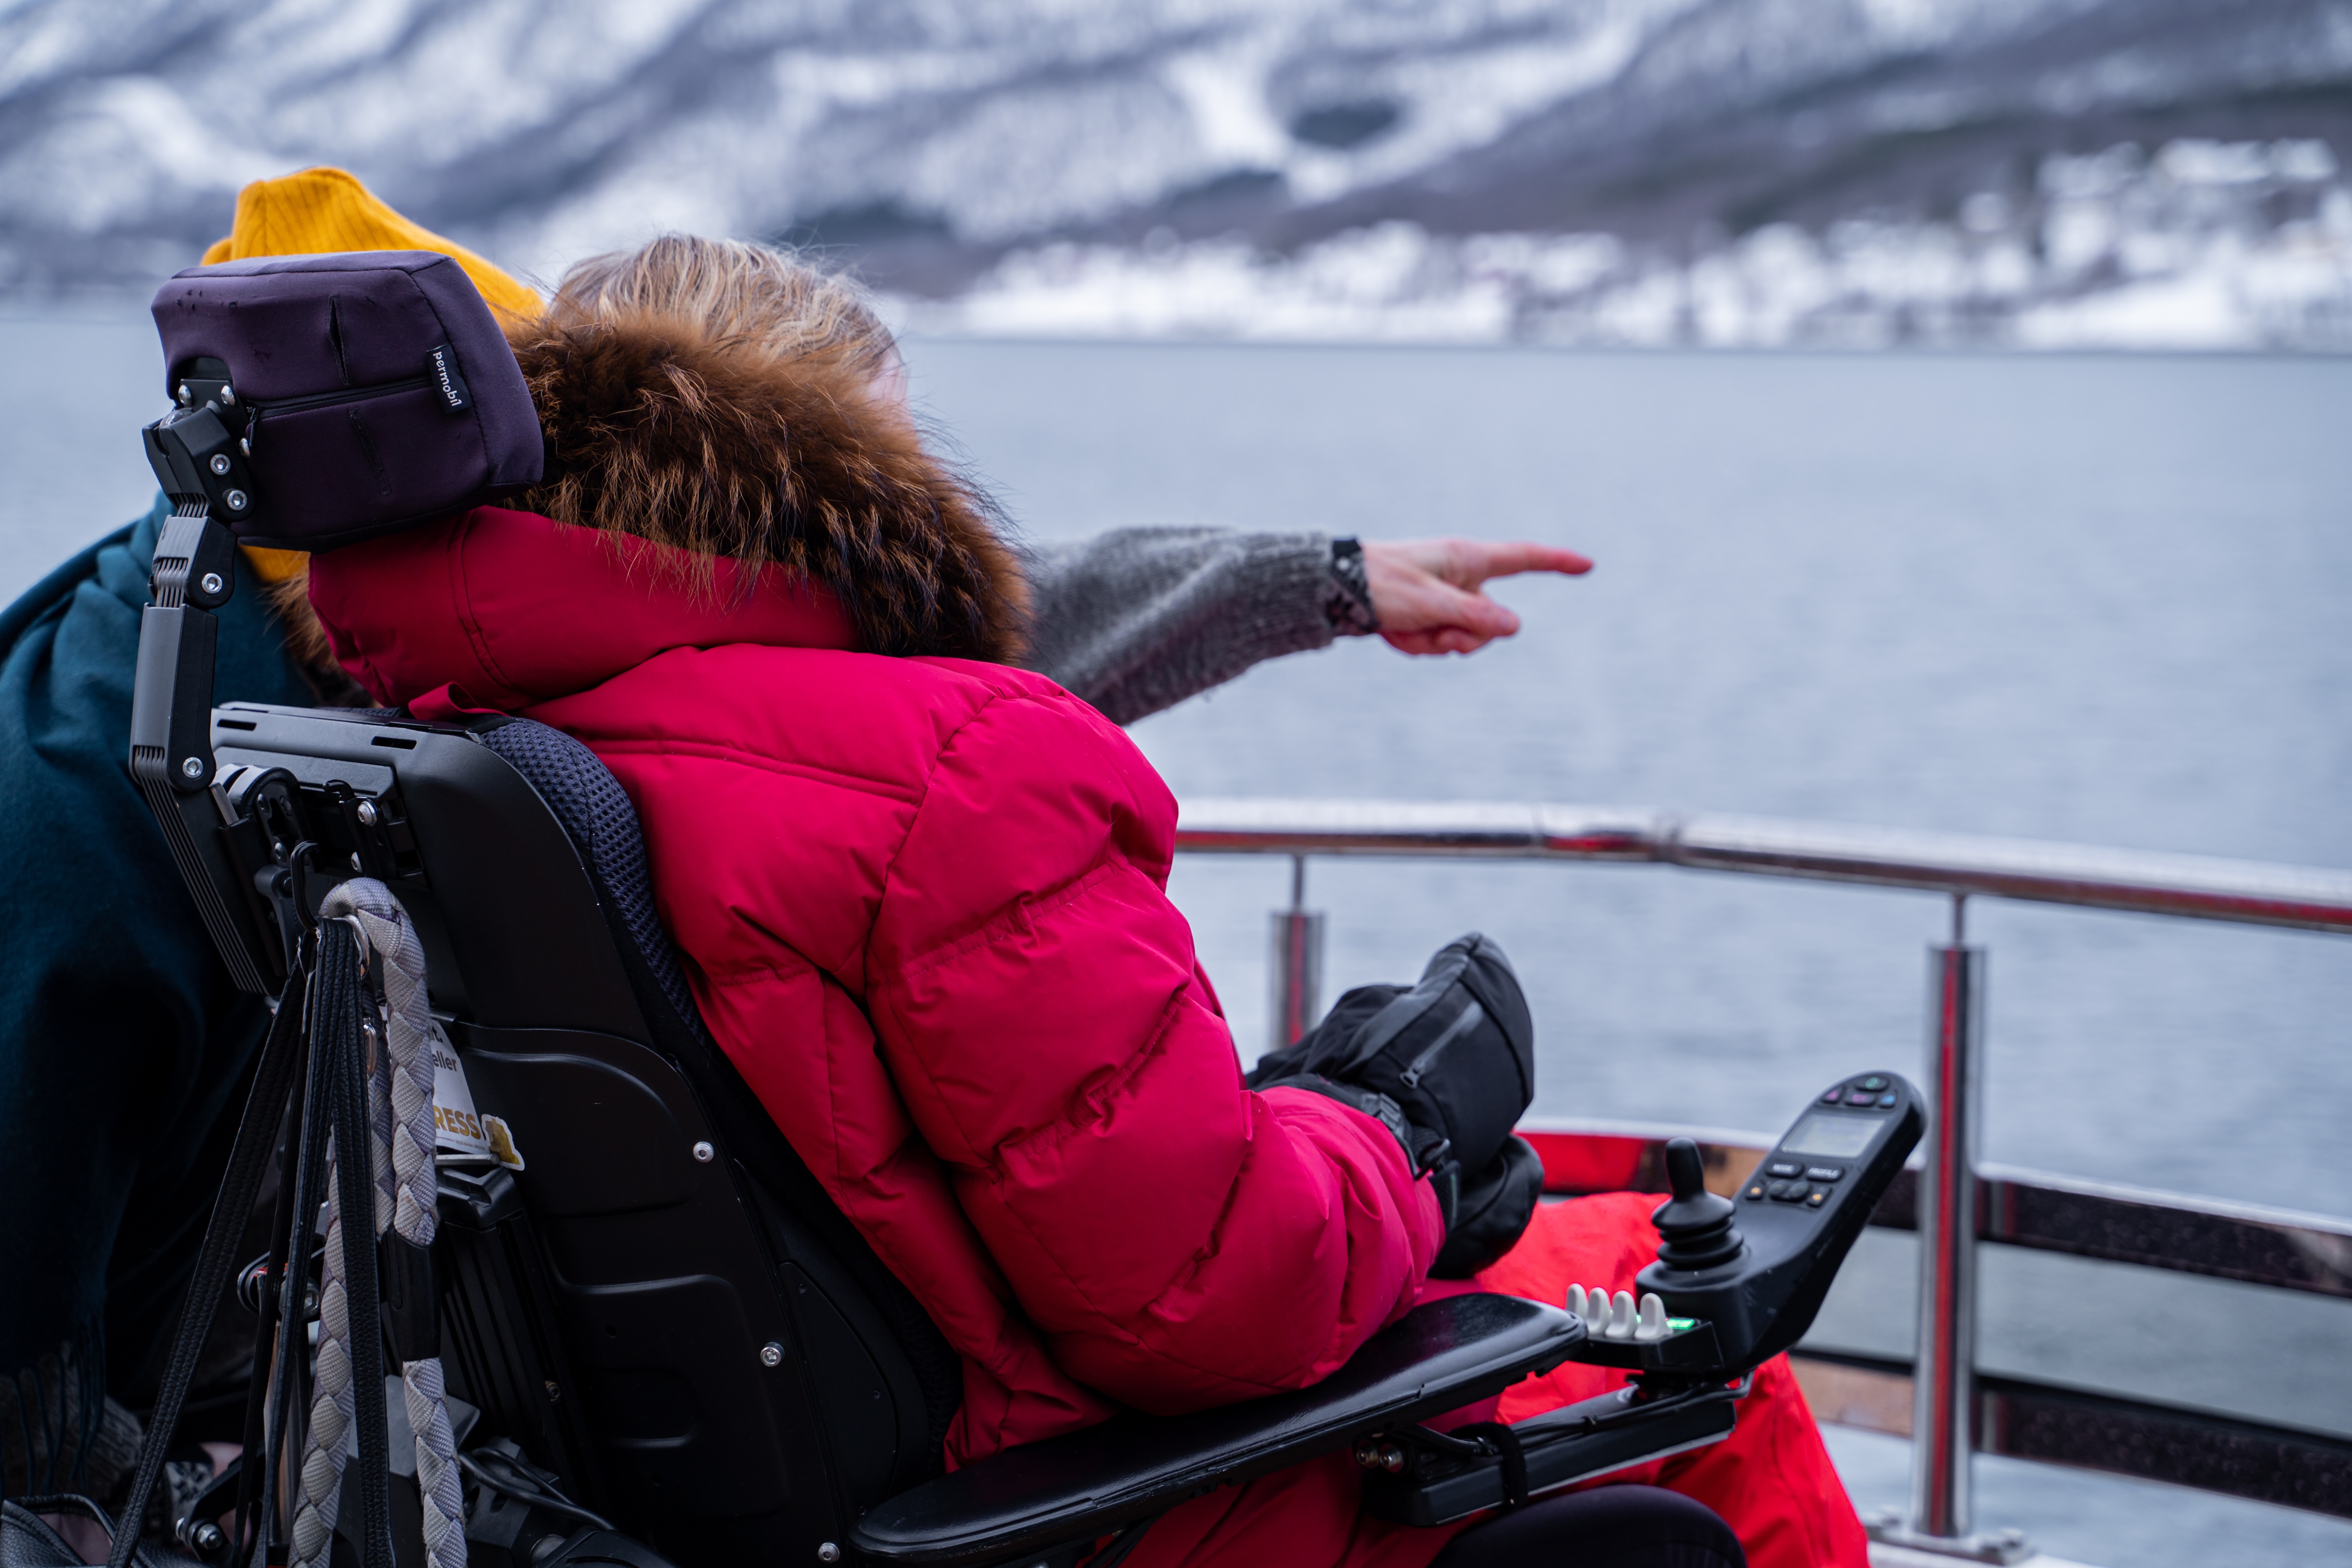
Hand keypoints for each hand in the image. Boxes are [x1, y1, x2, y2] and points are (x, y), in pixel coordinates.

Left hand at [1362, 539, 1592, 654]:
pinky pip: (1437, 643)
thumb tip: (1513, 625)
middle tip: (1431, 632)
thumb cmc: (1379, 584)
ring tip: (1404, 628)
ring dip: (1435, 644)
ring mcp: (1444, 598)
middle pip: (1492, 621)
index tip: (1586, 564)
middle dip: (1464, 637)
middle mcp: (1460, 578)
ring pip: (1464, 639)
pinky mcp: (1427, 615)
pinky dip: (1416, 645)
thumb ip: (1473, 615)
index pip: (1523, 559)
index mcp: (1466, 559)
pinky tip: (1393, 633)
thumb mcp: (1429, 603)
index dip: (1556, 562)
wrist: (1333, 588)